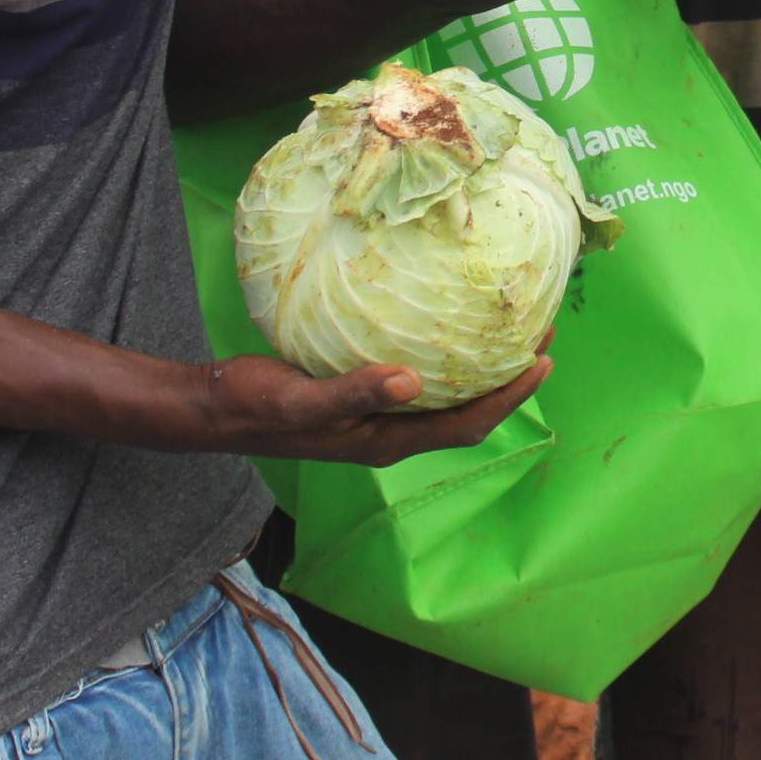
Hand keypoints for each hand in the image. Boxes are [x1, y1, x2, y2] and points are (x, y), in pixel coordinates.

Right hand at [190, 347, 549, 463]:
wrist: (217, 408)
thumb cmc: (257, 406)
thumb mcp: (302, 399)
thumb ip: (353, 393)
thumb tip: (410, 381)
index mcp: (388, 440)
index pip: (469, 424)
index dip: (510, 397)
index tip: (543, 362)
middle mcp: (392, 429)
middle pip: (469, 409)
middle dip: (509, 379)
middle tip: (541, 335)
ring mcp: (377, 411)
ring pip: (448, 393)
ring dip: (482, 366)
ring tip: (508, 327)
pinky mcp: (362, 390)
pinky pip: (420, 374)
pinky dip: (446, 352)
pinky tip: (446, 320)